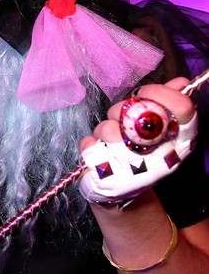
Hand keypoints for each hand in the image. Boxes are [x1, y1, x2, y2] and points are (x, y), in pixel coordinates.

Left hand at [79, 79, 197, 205]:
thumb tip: (180, 82)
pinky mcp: (104, 175)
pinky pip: (90, 144)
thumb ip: (168, 103)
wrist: (123, 191)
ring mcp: (132, 168)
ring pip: (109, 128)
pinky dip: (91, 144)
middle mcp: (161, 154)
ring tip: (110, 138)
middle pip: (138, 115)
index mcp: (178, 141)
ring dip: (106, 127)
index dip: (162, 94)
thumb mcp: (158, 128)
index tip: (146, 93)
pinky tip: (100, 153)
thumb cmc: (142, 155)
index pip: (183, 109)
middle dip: (124, 110)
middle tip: (123, 116)